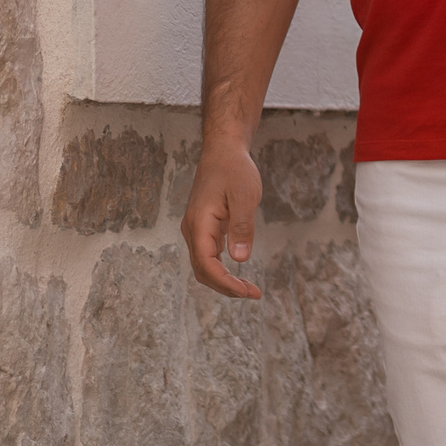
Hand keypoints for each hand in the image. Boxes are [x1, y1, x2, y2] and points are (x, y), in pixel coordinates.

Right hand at [181, 138, 264, 298]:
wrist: (223, 151)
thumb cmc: (235, 170)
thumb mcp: (245, 196)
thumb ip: (242, 227)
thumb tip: (239, 259)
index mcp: (199, 223)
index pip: (206, 264)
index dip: (225, 282)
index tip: (246, 292)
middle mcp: (193, 230)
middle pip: (202, 270)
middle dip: (225, 287)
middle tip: (253, 294)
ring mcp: (197, 229)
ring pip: (204, 265)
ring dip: (223, 280)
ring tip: (249, 289)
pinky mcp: (204, 228)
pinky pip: (208, 256)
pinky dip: (222, 269)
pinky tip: (238, 274)